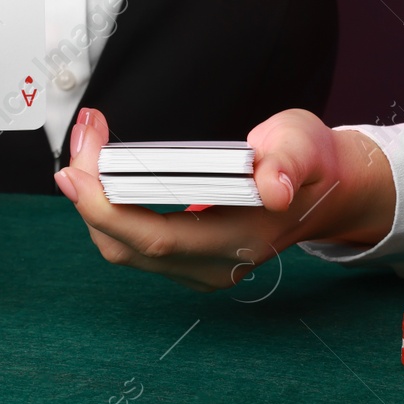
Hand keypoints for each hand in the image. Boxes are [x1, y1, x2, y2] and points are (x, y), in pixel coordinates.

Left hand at [52, 108, 395, 290]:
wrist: (325, 190)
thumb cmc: (310, 164)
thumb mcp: (305, 145)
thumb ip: (288, 162)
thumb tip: (273, 188)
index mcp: (240, 240)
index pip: (158, 238)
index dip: (108, 208)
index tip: (77, 169)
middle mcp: (214, 264)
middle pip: (126, 245)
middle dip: (90, 193)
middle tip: (83, 136)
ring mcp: (198, 267)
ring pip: (121, 247)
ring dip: (93, 198)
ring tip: (89, 141)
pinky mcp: (187, 257)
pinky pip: (130, 241)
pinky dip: (107, 205)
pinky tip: (101, 168)